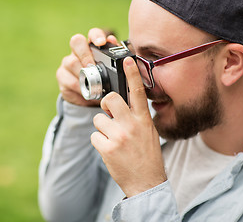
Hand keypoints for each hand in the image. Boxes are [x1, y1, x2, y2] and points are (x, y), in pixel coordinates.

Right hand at [56, 28, 118, 106]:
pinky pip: (68, 81)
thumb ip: (112, 55)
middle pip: (76, 42)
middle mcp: (77, 51)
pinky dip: (79, 88)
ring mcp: (67, 63)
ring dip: (82, 75)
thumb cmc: (101, 79)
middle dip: (85, 54)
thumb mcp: (110, 70)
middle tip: (92, 67)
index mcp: (92, 47)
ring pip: (71, 62)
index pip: (92, 34)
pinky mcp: (62, 76)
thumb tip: (112, 41)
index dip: (96, 36)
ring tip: (92, 85)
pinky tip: (86, 93)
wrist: (90, 96)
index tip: (101, 43)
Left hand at [91, 57, 166, 197]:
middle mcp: (131, 125)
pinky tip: (109, 150)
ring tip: (112, 139)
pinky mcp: (107, 148)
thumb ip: (136, 117)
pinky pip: (94, 136)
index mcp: (143, 120)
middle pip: (110, 99)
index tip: (127, 60)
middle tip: (108, 112)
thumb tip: (120, 105)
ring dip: (102, 128)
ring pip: (98, 119)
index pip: (138, 92)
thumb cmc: (147, 155)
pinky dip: (99, 142)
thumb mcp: (148, 132)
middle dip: (105, 103)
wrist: (146, 182)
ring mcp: (118, 136)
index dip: (132, 74)